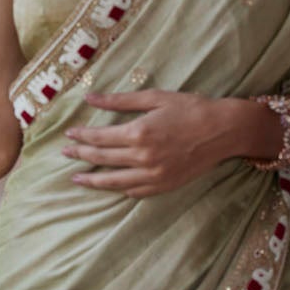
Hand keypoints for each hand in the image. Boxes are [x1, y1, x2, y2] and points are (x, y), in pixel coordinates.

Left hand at [62, 90, 246, 196]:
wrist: (224, 130)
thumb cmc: (190, 108)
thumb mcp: (154, 98)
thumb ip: (119, 101)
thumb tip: (90, 98)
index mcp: (139, 133)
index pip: (100, 138)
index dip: (82, 136)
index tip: (68, 134)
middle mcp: (144, 157)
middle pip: (103, 159)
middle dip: (81, 155)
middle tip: (65, 153)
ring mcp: (155, 175)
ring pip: (115, 181)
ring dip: (93, 180)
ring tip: (77, 178)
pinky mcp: (166, 185)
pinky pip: (136, 191)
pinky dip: (120, 189)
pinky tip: (111, 186)